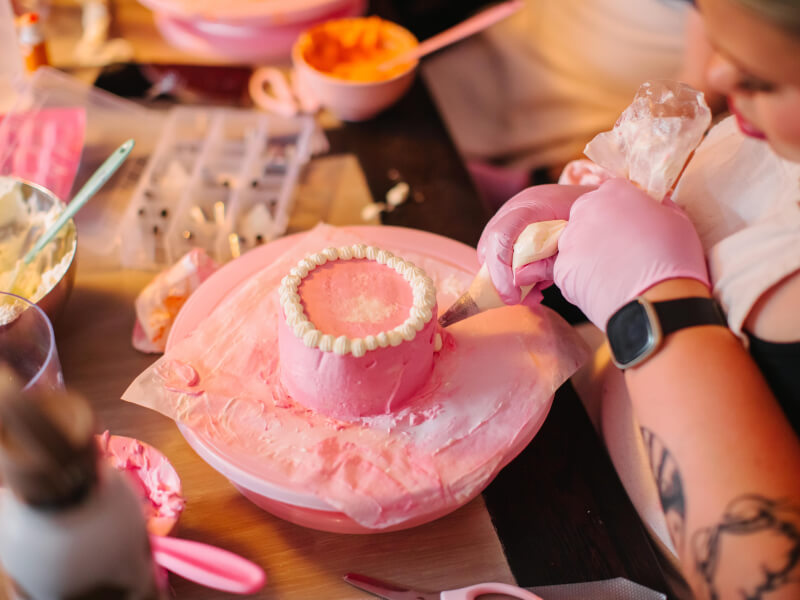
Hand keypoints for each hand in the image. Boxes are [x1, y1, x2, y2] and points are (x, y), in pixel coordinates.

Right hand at [477, 184, 595, 305]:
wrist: (599, 200)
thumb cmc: (591, 218)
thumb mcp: (575, 241)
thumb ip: (550, 262)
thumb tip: (519, 281)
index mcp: (533, 205)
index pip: (501, 234)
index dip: (500, 268)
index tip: (511, 295)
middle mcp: (516, 207)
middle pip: (490, 243)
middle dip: (498, 277)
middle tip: (517, 299)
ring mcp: (512, 216)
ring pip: (491, 250)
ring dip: (504, 277)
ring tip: (531, 294)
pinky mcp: (514, 227)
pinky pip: (501, 251)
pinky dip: (511, 272)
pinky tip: (533, 284)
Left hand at [553, 178, 710, 328]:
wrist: (657, 301)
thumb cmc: (674, 259)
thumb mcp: (677, 220)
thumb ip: (658, 206)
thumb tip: (654, 206)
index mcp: (613, 192)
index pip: (610, 194)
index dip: (621, 212)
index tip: (631, 227)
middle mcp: (585, 211)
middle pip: (587, 215)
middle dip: (600, 230)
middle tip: (621, 251)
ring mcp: (570, 241)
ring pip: (576, 243)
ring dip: (590, 253)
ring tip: (614, 272)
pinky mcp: (561, 269)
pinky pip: (570, 270)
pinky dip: (582, 277)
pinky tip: (603, 286)